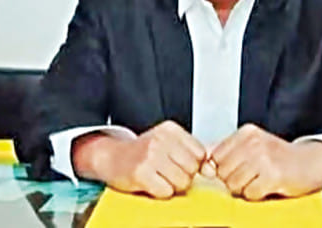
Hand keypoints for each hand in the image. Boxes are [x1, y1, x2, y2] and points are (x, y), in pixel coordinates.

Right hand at [73, 120, 205, 198]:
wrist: (111, 157)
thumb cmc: (142, 153)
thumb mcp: (168, 143)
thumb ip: (190, 152)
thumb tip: (210, 170)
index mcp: (170, 129)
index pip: (200, 152)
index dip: (193, 164)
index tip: (179, 164)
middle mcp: (160, 139)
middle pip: (192, 168)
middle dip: (183, 176)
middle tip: (167, 172)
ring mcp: (150, 155)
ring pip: (182, 181)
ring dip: (172, 186)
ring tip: (159, 178)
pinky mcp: (141, 173)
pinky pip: (166, 191)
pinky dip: (160, 192)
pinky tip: (151, 183)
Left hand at [209, 124, 321, 199]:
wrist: (312, 162)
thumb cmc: (280, 157)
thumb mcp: (252, 146)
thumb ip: (228, 152)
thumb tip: (203, 166)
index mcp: (246, 133)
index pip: (214, 156)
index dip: (223, 168)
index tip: (237, 170)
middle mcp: (253, 142)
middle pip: (222, 172)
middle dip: (233, 180)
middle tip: (252, 176)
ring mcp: (263, 157)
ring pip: (234, 184)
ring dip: (245, 189)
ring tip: (260, 181)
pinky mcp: (273, 174)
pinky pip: (250, 193)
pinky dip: (257, 195)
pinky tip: (268, 186)